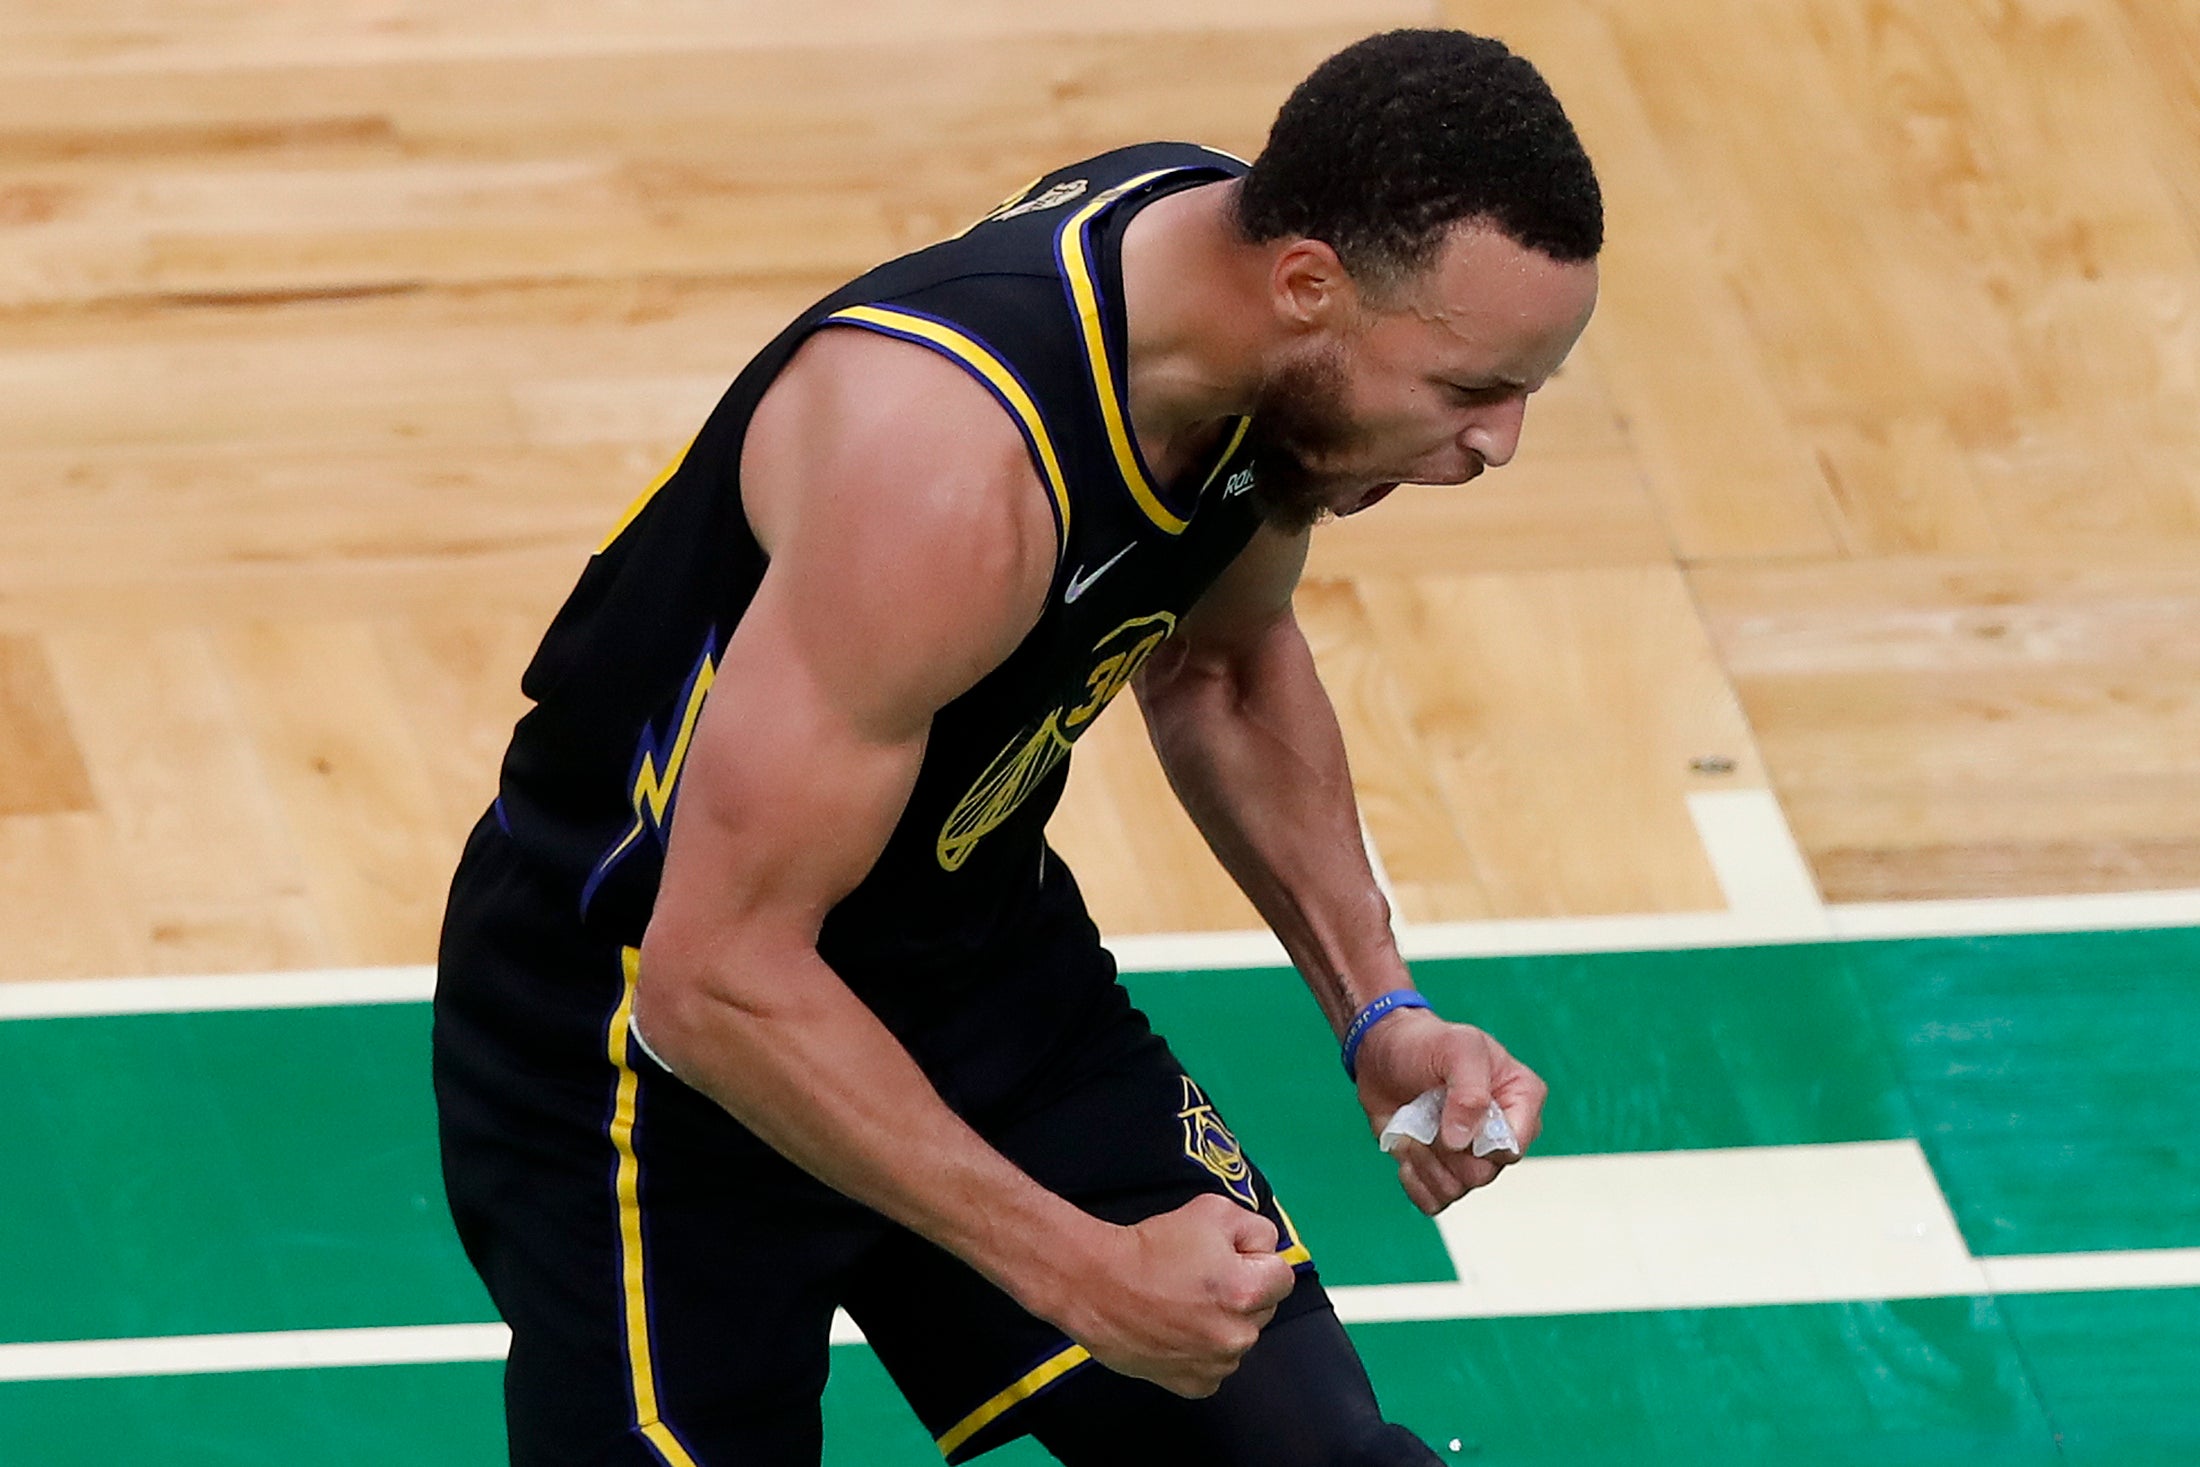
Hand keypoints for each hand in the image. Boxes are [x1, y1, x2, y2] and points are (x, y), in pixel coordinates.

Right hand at [1044, 1194, 1297, 1397]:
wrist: (1096, 1284)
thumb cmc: (1153, 1245)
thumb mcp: (1213, 1210)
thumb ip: (1255, 1228)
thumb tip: (1267, 1250)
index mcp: (1247, 1292)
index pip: (1282, 1276)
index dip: (1254, 1259)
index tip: (1224, 1256)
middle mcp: (1237, 1336)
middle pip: (1262, 1309)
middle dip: (1241, 1291)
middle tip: (1199, 1276)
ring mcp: (1215, 1365)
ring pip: (1238, 1338)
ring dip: (1222, 1322)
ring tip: (1181, 1303)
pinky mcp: (1193, 1386)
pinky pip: (1214, 1366)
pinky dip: (1202, 1350)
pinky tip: (1176, 1329)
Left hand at [1352, 1010, 1546, 1214]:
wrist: (1384, 1053)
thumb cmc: (1427, 1043)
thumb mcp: (1456, 1048)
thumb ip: (1469, 1091)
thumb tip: (1463, 1142)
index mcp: (1520, 1100)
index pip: (1513, 1146)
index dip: (1478, 1139)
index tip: (1451, 1110)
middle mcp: (1500, 1134)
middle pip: (1483, 1173)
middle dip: (1445, 1149)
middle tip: (1425, 1115)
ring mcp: (1470, 1156)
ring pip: (1456, 1189)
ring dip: (1424, 1161)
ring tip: (1413, 1128)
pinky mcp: (1441, 1172)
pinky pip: (1433, 1201)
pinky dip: (1413, 1180)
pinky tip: (1407, 1150)